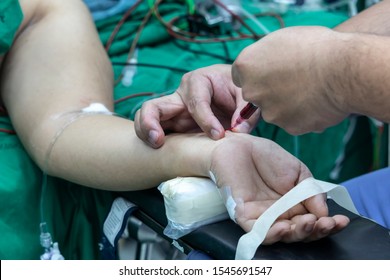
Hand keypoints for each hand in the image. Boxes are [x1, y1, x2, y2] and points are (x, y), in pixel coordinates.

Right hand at [134, 64, 260, 147]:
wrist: (232, 96)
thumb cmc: (237, 92)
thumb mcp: (246, 97)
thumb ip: (245, 113)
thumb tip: (238, 131)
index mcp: (199, 81)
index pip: (196, 101)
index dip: (206, 120)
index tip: (219, 136)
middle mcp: (180, 95)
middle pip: (155, 105)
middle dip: (152, 122)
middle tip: (158, 141)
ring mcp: (173, 111)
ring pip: (148, 118)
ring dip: (147, 132)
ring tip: (156, 146)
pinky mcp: (172, 125)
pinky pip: (154, 130)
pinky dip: (151, 140)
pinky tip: (159, 151)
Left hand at [209, 132, 348, 243]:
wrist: (238, 144)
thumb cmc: (266, 157)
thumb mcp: (297, 171)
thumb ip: (310, 191)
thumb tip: (324, 212)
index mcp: (294, 205)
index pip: (314, 221)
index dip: (328, 225)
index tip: (341, 221)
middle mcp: (280, 214)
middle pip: (300, 232)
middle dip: (316, 231)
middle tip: (326, 223)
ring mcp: (262, 216)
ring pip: (282, 235)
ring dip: (298, 233)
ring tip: (309, 223)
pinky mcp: (244, 215)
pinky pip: (258, 231)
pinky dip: (272, 233)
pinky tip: (284, 228)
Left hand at [232, 26, 348, 134]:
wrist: (343, 70)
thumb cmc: (315, 48)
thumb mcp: (281, 40)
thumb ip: (264, 56)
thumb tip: (263, 67)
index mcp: (245, 67)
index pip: (242, 76)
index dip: (259, 73)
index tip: (274, 71)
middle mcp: (252, 92)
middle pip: (258, 95)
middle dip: (271, 90)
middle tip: (295, 80)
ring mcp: (270, 112)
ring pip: (276, 110)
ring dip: (289, 104)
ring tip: (312, 89)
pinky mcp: (289, 127)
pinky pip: (295, 122)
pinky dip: (305, 115)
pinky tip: (319, 102)